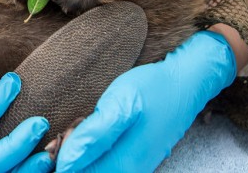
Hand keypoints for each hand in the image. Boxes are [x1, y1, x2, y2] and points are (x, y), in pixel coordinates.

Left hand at [55, 31, 236, 171]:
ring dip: (81, 149)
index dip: (61, 158)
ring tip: (86, 124)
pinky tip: (95, 127)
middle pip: (82, 172)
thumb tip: (65, 164)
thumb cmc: (153, 90)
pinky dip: (92, 147)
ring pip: (92, 167)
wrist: (186, 83)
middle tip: (75, 127)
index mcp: (122, 166)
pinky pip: (104, 162)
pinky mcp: (134, 160)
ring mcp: (133, 168)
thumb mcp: (120, 105)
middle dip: (70, 154)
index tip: (64, 134)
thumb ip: (93, 137)